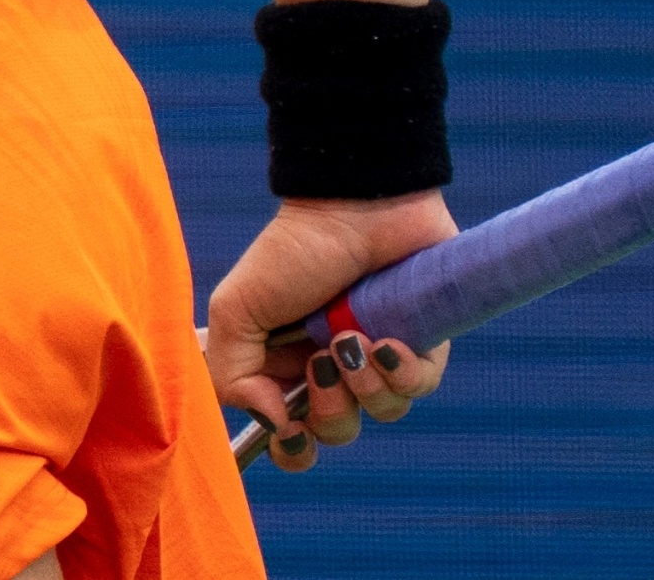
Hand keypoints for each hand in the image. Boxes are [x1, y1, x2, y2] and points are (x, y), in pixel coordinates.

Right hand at [200, 192, 456, 471]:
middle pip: (337, 430)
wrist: (354, 204)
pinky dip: (402, 370)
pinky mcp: (422, 343)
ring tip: (353, 339)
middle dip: (331, 413)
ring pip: (383, 413)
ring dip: (366, 386)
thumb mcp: (238, 308)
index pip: (290, 431)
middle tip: (322, 368)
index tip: (291, 434)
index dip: (293, 448)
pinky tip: (386, 340)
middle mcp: (333, 365)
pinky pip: (421, 386)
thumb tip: (270, 424)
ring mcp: (379, 356)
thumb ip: (231, 372)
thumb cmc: (293, 251)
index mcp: (286, 362)